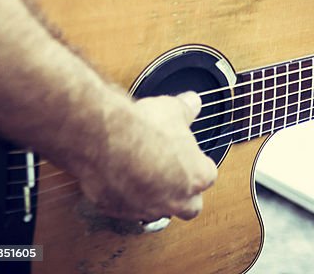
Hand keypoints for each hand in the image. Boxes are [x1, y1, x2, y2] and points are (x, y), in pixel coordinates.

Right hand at [73, 90, 216, 222]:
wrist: (105, 141)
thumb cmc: (144, 128)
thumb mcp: (172, 109)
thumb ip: (186, 109)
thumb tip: (193, 102)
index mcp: (195, 176)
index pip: (208, 176)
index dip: (199, 164)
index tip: (191, 155)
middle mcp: (175, 200)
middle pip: (190, 207)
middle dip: (184, 193)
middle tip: (174, 174)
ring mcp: (147, 209)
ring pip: (158, 212)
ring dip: (154, 198)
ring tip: (144, 176)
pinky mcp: (120, 212)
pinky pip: (127, 210)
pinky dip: (126, 198)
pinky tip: (119, 180)